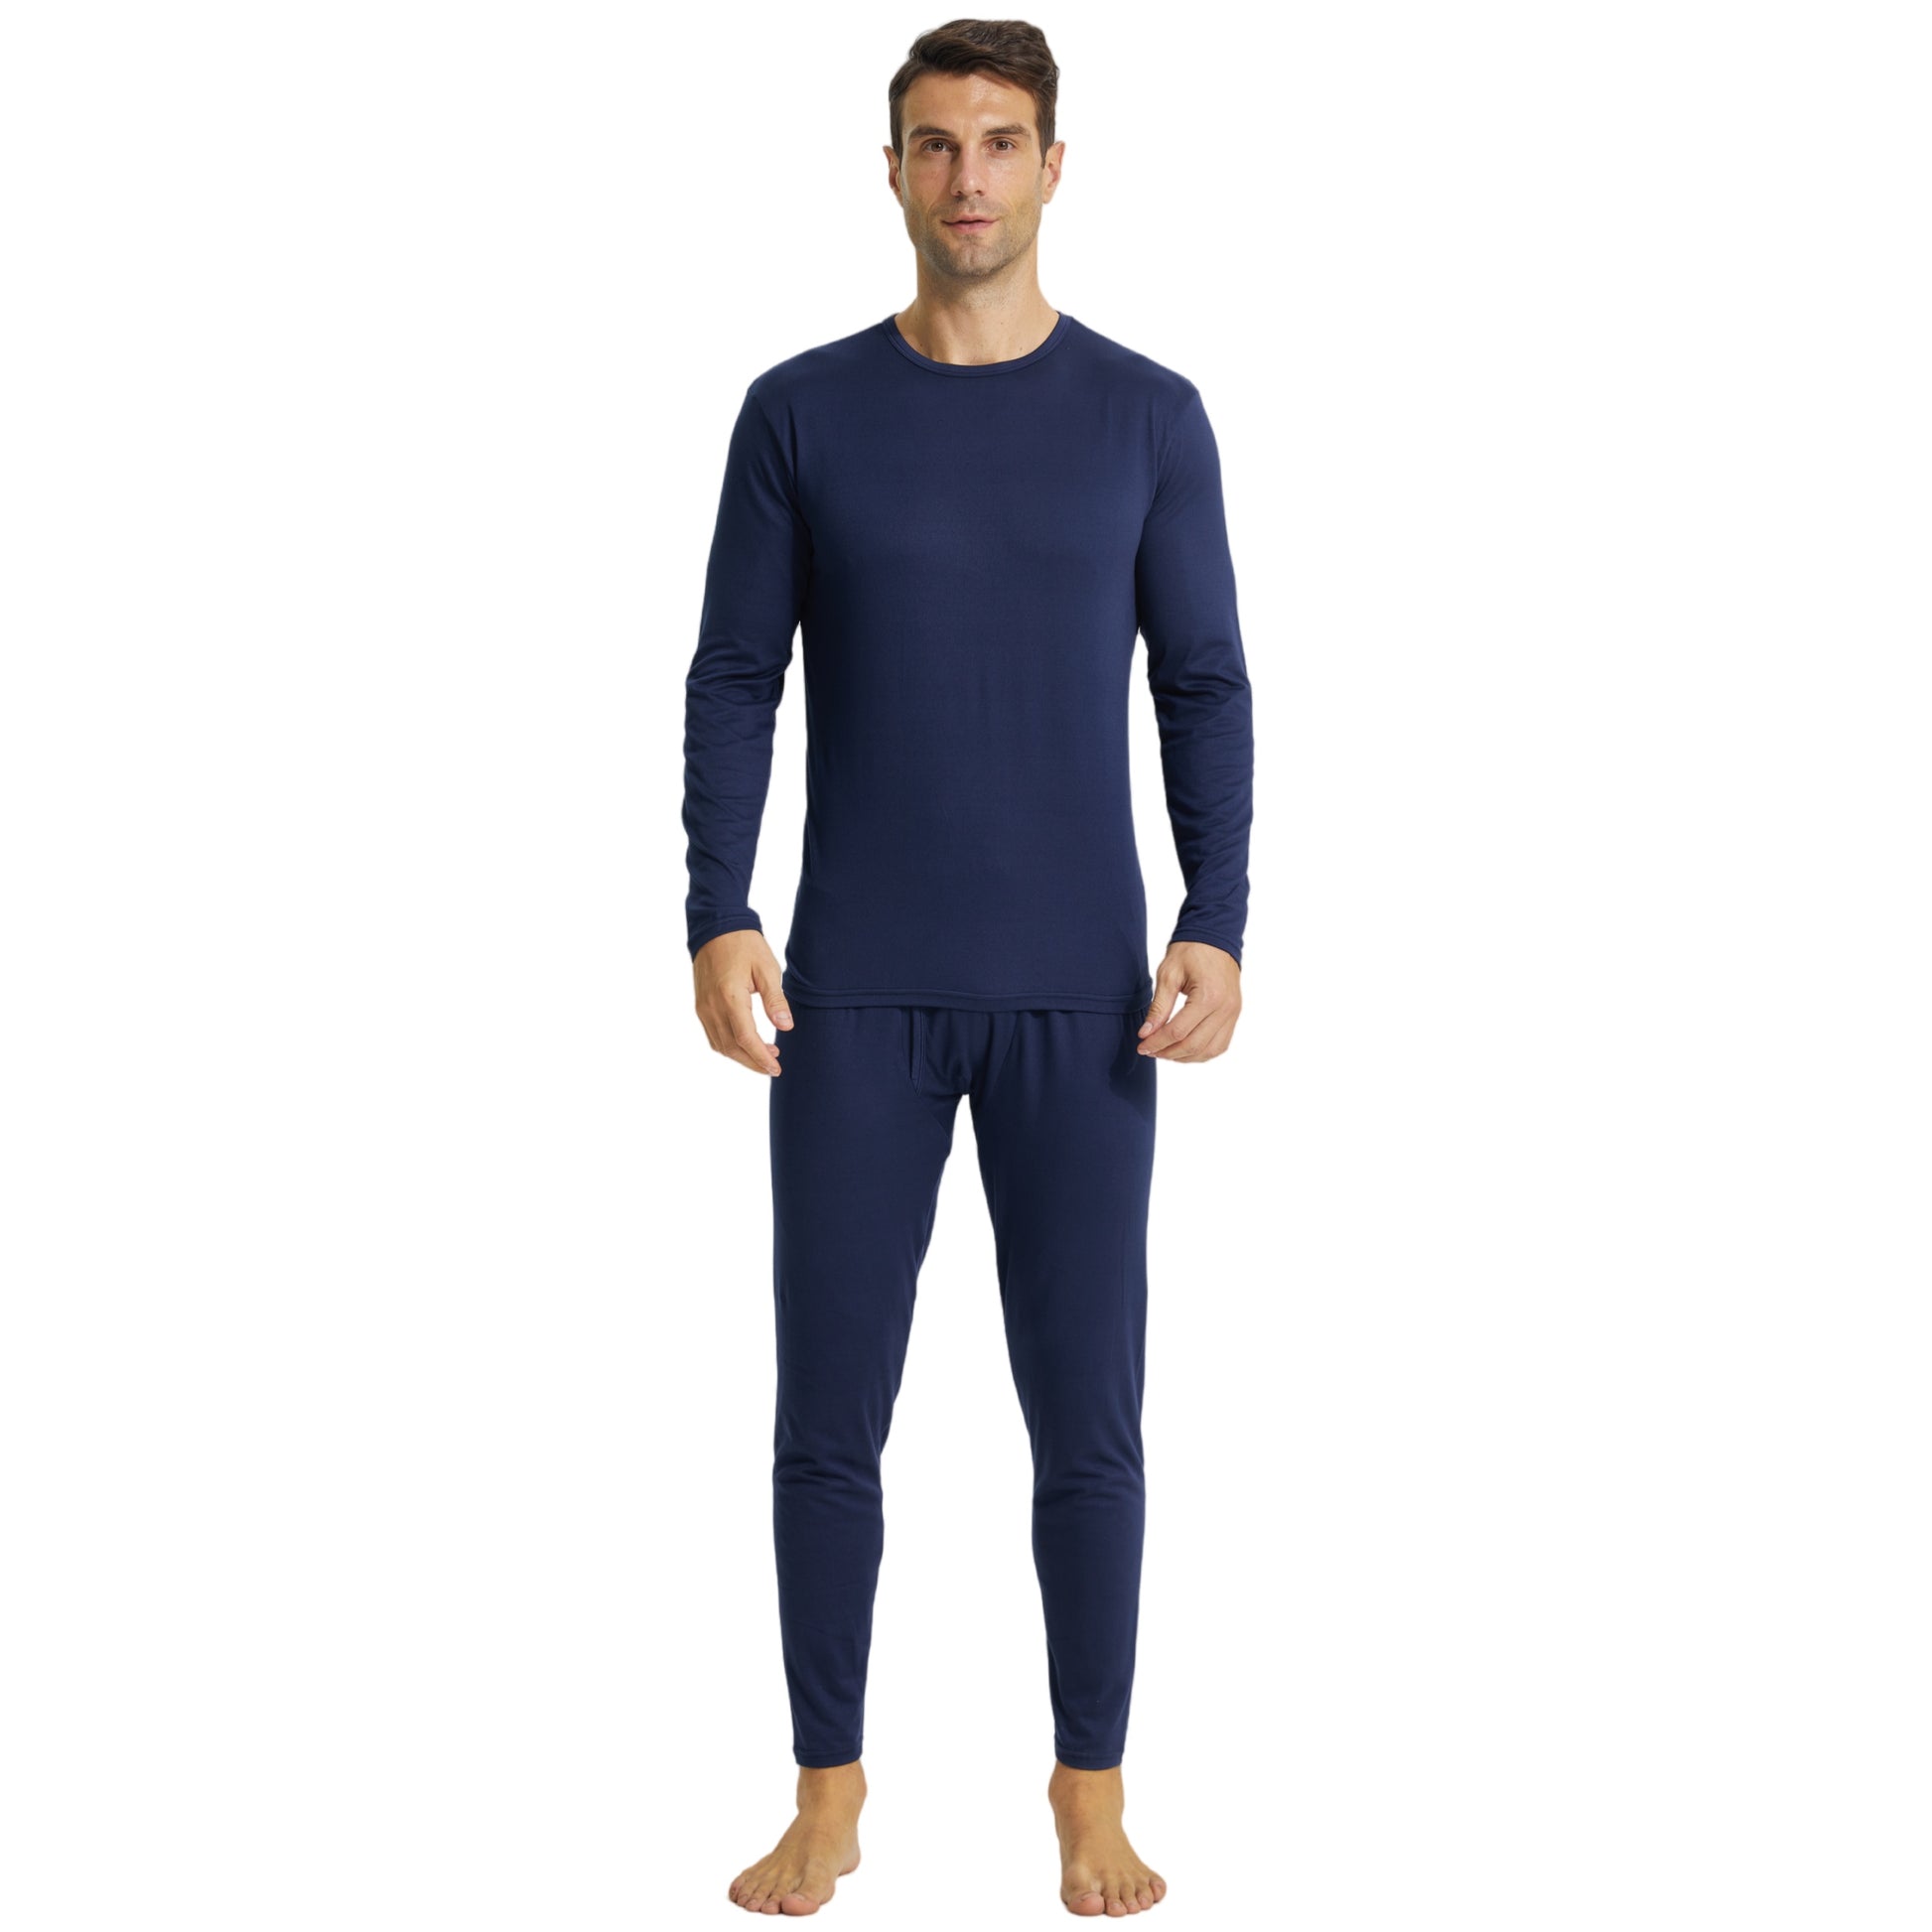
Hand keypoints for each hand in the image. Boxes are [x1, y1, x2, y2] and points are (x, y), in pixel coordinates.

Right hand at [692, 929, 793, 1074]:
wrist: (716, 928)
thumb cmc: (745, 945)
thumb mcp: (767, 969)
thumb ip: (775, 1000)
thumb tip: (786, 1027)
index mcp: (730, 997)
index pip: (745, 1038)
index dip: (761, 1057)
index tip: (776, 1068)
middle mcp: (712, 1006)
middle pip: (731, 1047)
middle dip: (752, 1062)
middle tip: (773, 1067)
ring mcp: (703, 1007)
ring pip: (720, 1045)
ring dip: (741, 1056)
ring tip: (764, 1055)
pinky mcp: (700, 1005)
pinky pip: (712, 1035)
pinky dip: (728, 1046)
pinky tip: (745, 1044)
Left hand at [1137, 941, 1240, 1060]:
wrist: (1215, 937)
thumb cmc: (1191, 951)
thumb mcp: (1168, 974)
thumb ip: (1158, 1006)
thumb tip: (1146, 1033)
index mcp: (1208, 996)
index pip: (1178, 1031)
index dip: (1157, 1042)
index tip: (1141, 1046)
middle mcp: (1225, 1009)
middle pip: (1194, 1045)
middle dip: (1168, 1052)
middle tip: (1149, 1050)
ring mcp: (1233, 1013)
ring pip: (1210, 1051)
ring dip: (1185, 1057)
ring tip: (1165, 1052)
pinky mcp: (1234, 1015)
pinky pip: (1221, 1045)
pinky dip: (1202, 1053)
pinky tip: (1185, 1050)